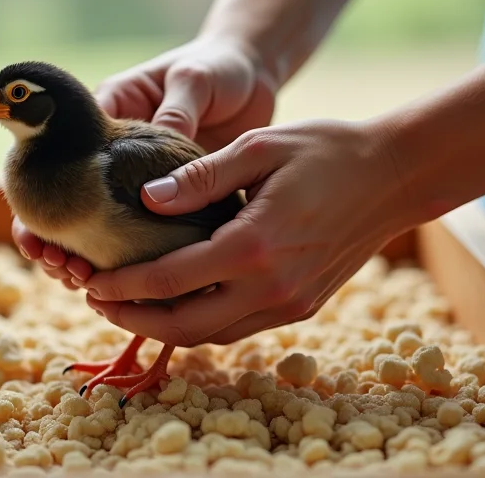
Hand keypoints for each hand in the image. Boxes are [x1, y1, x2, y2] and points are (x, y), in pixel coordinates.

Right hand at [14, 36, 279, 285]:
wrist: (253, 75)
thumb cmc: (216, 67)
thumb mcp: (194, 80)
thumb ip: (177, 110)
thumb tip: (164, 153)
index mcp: (110, 113)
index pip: (56, 154)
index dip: (38, 196)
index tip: (33, 233)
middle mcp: (115, 151)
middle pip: (65, 199)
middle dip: (52, 238)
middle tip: (60, 266)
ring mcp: (138, 180)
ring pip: (96, 225)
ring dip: (81, 255)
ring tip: (79, 279)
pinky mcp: (171, 202)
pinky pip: (140, 238)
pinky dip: (127, 262)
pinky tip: (120, 285)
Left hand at [81, 118, 423, 346]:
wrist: (394, 176)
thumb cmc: (325, 149)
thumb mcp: (258, 147)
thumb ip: (200, 176)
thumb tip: (145, 200)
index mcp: (254, 245)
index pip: (171, 280)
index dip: (123, 286)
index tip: (90, 280)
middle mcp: (272, 287)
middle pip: (184, 326)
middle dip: (133, 318)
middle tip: (95, 299)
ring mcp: (290, 303)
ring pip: (211, 336)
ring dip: (164, 326)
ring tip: (127, 304)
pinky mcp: (302, 306)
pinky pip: (238, 327)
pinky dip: (201, 322)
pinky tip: (177, 301)